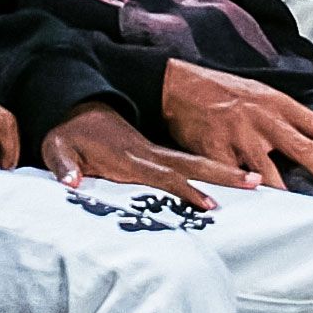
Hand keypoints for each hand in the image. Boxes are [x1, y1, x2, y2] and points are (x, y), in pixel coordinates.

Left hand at [42, 101, 255, 210]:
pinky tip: (229, 179)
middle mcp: (147, 154)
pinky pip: (185, 164)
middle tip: (256, 181)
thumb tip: (72, 183)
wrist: (76, 108)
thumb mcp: (57, 148)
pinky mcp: (153, 155)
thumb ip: (64, 166)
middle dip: (223, 174)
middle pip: (191, 165)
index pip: (163, 175)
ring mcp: (153, 153)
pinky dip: (209, 170)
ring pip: (193, 163)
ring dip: (224, 171)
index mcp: (128, 156)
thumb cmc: (67, 134)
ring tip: (256, 180)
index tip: (210, 203)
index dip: (185, 190)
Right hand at [159, 57, 312, 197]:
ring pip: (269, 170)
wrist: (179, 85)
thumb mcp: (261, 95)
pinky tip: (256, 210)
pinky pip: (234, 178)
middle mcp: (263, 117)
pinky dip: (245, 194)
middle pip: (303, 148)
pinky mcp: (215, 149)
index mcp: (278, 103)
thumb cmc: (224, 92)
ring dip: (287, 192)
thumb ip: (286, 118)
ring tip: (302, 212)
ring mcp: (239, 134)